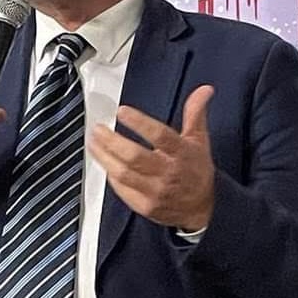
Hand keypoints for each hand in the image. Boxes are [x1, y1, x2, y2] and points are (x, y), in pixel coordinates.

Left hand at [88, 85, 215, 230]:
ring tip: (93, 142)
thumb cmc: (196, 170)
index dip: (140, 123)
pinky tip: (104, 162)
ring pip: (123, 173)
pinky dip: (110, 175)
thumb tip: (204, 90)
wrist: (202, 208)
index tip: (122, 111)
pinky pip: (121, 189)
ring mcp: (155, 191)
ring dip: (104, 156)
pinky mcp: (144, 205)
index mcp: (181, 153)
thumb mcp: (199, 140)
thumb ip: (195, 113)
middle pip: (135, 156)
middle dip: (112, 141)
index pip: (160, 136)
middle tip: (98, 129)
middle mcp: (168, 173)